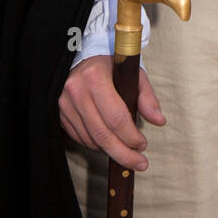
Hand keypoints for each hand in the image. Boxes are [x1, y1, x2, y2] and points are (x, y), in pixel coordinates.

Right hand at [58, 56, 165, 170]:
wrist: (81, 55)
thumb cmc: (110, 65)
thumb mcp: (133, 73)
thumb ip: (147, 97)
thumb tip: (159, 121)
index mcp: (95, 77)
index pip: (116, 118)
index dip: (131, 137)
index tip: (143, 145)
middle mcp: (76, 91)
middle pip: (102, 135)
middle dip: (123, 154)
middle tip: (139, 163)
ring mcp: (64, 103)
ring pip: (90, 140)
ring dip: (110, 150)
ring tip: (125, 150)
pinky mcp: (59, 112)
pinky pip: (79, 138)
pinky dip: (96, 144)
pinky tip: (108, 141)